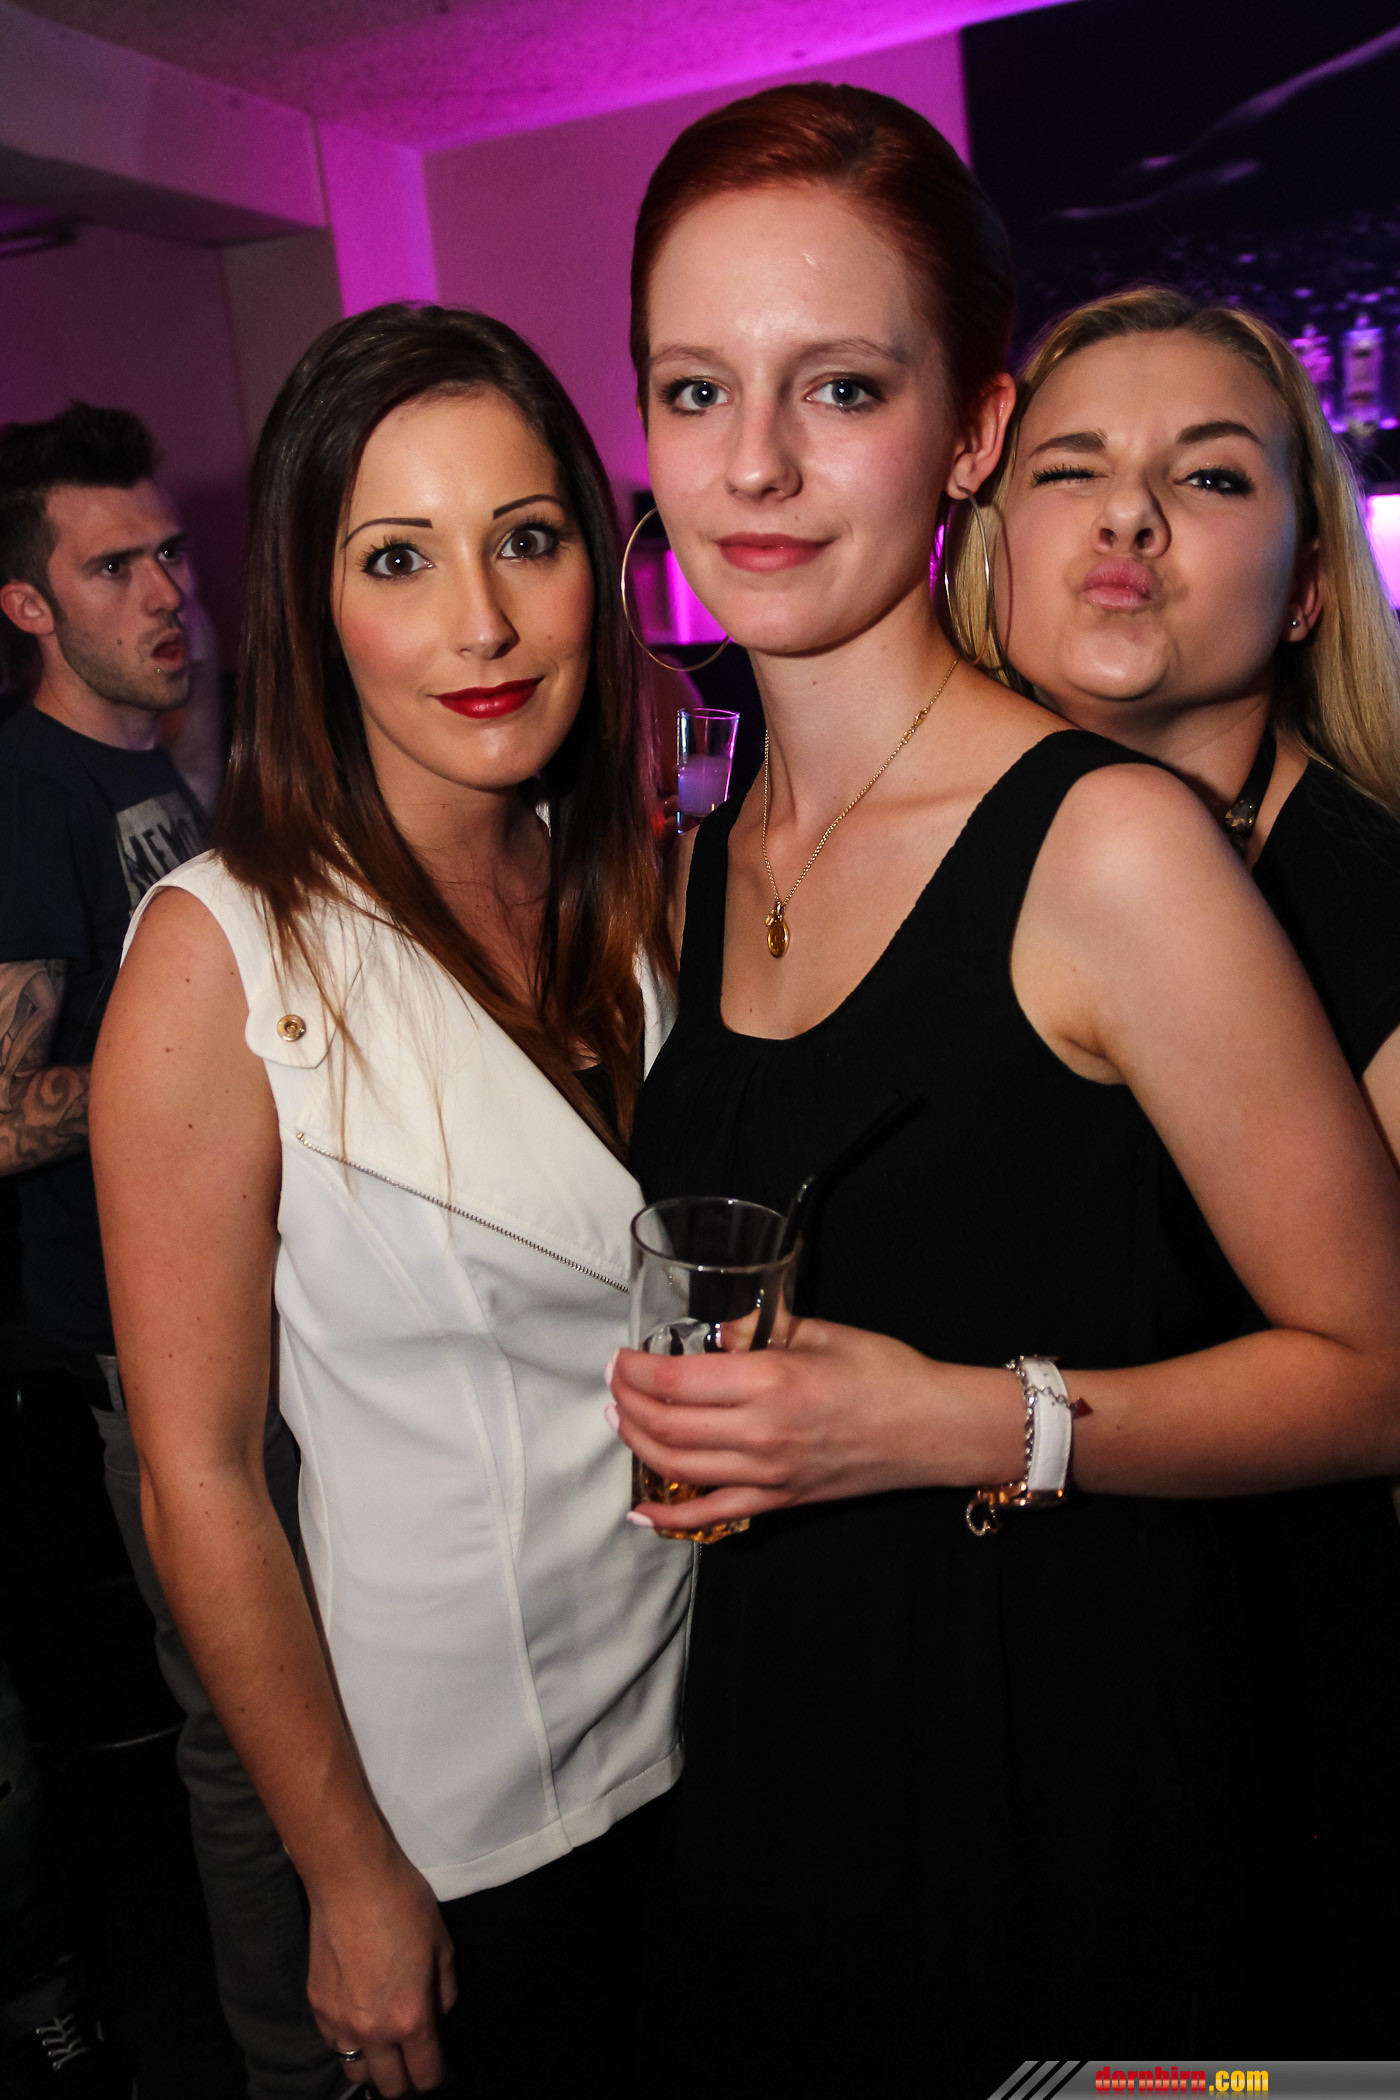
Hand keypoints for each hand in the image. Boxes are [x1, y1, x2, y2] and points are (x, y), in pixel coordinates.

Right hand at [306, 1838, 456, 2095]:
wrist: (351, 1879)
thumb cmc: (404, 1905)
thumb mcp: (443, 1947)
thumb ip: (444, 1995)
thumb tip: (438, 2020)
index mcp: (410, 2019)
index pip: (425, 2077)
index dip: (437, 2077)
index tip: (441, 2068)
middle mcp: (372, 2031)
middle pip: (390, 2087)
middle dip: (407, 2083)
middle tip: (415, 2064)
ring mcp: (338, 2022)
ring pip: (356, 2070)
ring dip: (375, 2067)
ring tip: (386, 2049)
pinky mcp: (316, 2006)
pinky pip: (334, 2042)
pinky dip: (349, 2041)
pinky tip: (360, 2021)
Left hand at [609, 1317, 1023, 1528]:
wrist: (935, 1429)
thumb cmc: (887, 1373)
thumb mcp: (822, 1332)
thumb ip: (760, 1329)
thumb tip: (715, 1331)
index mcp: (771, 1382)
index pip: (678, 1380)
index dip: (637, 1370)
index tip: (621, 1357)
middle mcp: (762, 1433)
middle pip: (667, 1426)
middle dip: (628, 1403)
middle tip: (615, 1383)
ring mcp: (769, 1474)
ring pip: (677, 1469)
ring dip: (638, 1445)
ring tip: (622, 1421)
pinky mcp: (779, 1500)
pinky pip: (712, 1514)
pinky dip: (670, 1516)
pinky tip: (641, 1510)